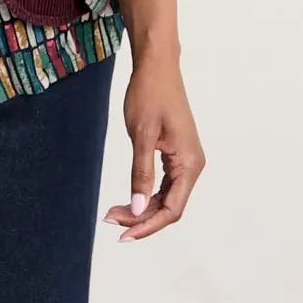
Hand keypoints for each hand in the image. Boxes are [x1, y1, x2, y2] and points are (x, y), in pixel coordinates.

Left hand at [104, 55, 204, 241]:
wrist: (157, 68)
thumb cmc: (150, 95)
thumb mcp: (141, 136)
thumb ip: (141, 175)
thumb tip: (139, 209)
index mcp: (189, 163)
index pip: (172, 209)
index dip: (148, 226)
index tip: (122, 234)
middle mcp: (192, 166)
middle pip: (170, 208)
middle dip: (141, 219)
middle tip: (109, 219)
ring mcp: (186, 161)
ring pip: (166, 198)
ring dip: (142, 209)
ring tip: (113, 212)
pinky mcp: (176, 155)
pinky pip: (164, 185)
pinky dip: (146, 195)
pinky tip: (128, 199)